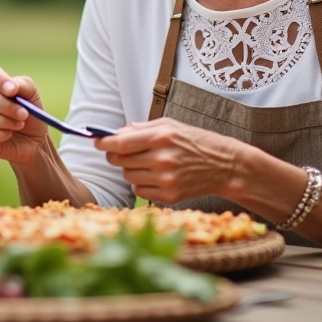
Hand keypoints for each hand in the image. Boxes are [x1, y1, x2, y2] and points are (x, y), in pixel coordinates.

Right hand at [0, 61, 51, 164]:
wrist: (32, 141)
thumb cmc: (29, 114)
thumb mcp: (32, 95)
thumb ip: (23, 85)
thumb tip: (11, 87)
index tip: (13, 91)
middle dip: (7, 106)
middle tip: (23, 114)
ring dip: (6, 122)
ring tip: (18, 125)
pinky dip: (0, 136)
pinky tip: (8, 135)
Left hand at [94, 118, 241, 203]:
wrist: (224, 165)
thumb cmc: (195, 141)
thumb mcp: (171, 125)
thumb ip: (141, 129)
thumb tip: (114, 134)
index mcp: (162, 137)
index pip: (121, 143)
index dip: (104, 143)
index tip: (96, 141)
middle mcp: (162, 159)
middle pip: (120, 160)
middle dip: (115, 155)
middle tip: (121, 152)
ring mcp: (166, 179)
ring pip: (128, 176)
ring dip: (130, 169)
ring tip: (146, 163)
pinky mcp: (170, 196)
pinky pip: (139, 191)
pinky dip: (141, 184)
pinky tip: (155, 176)